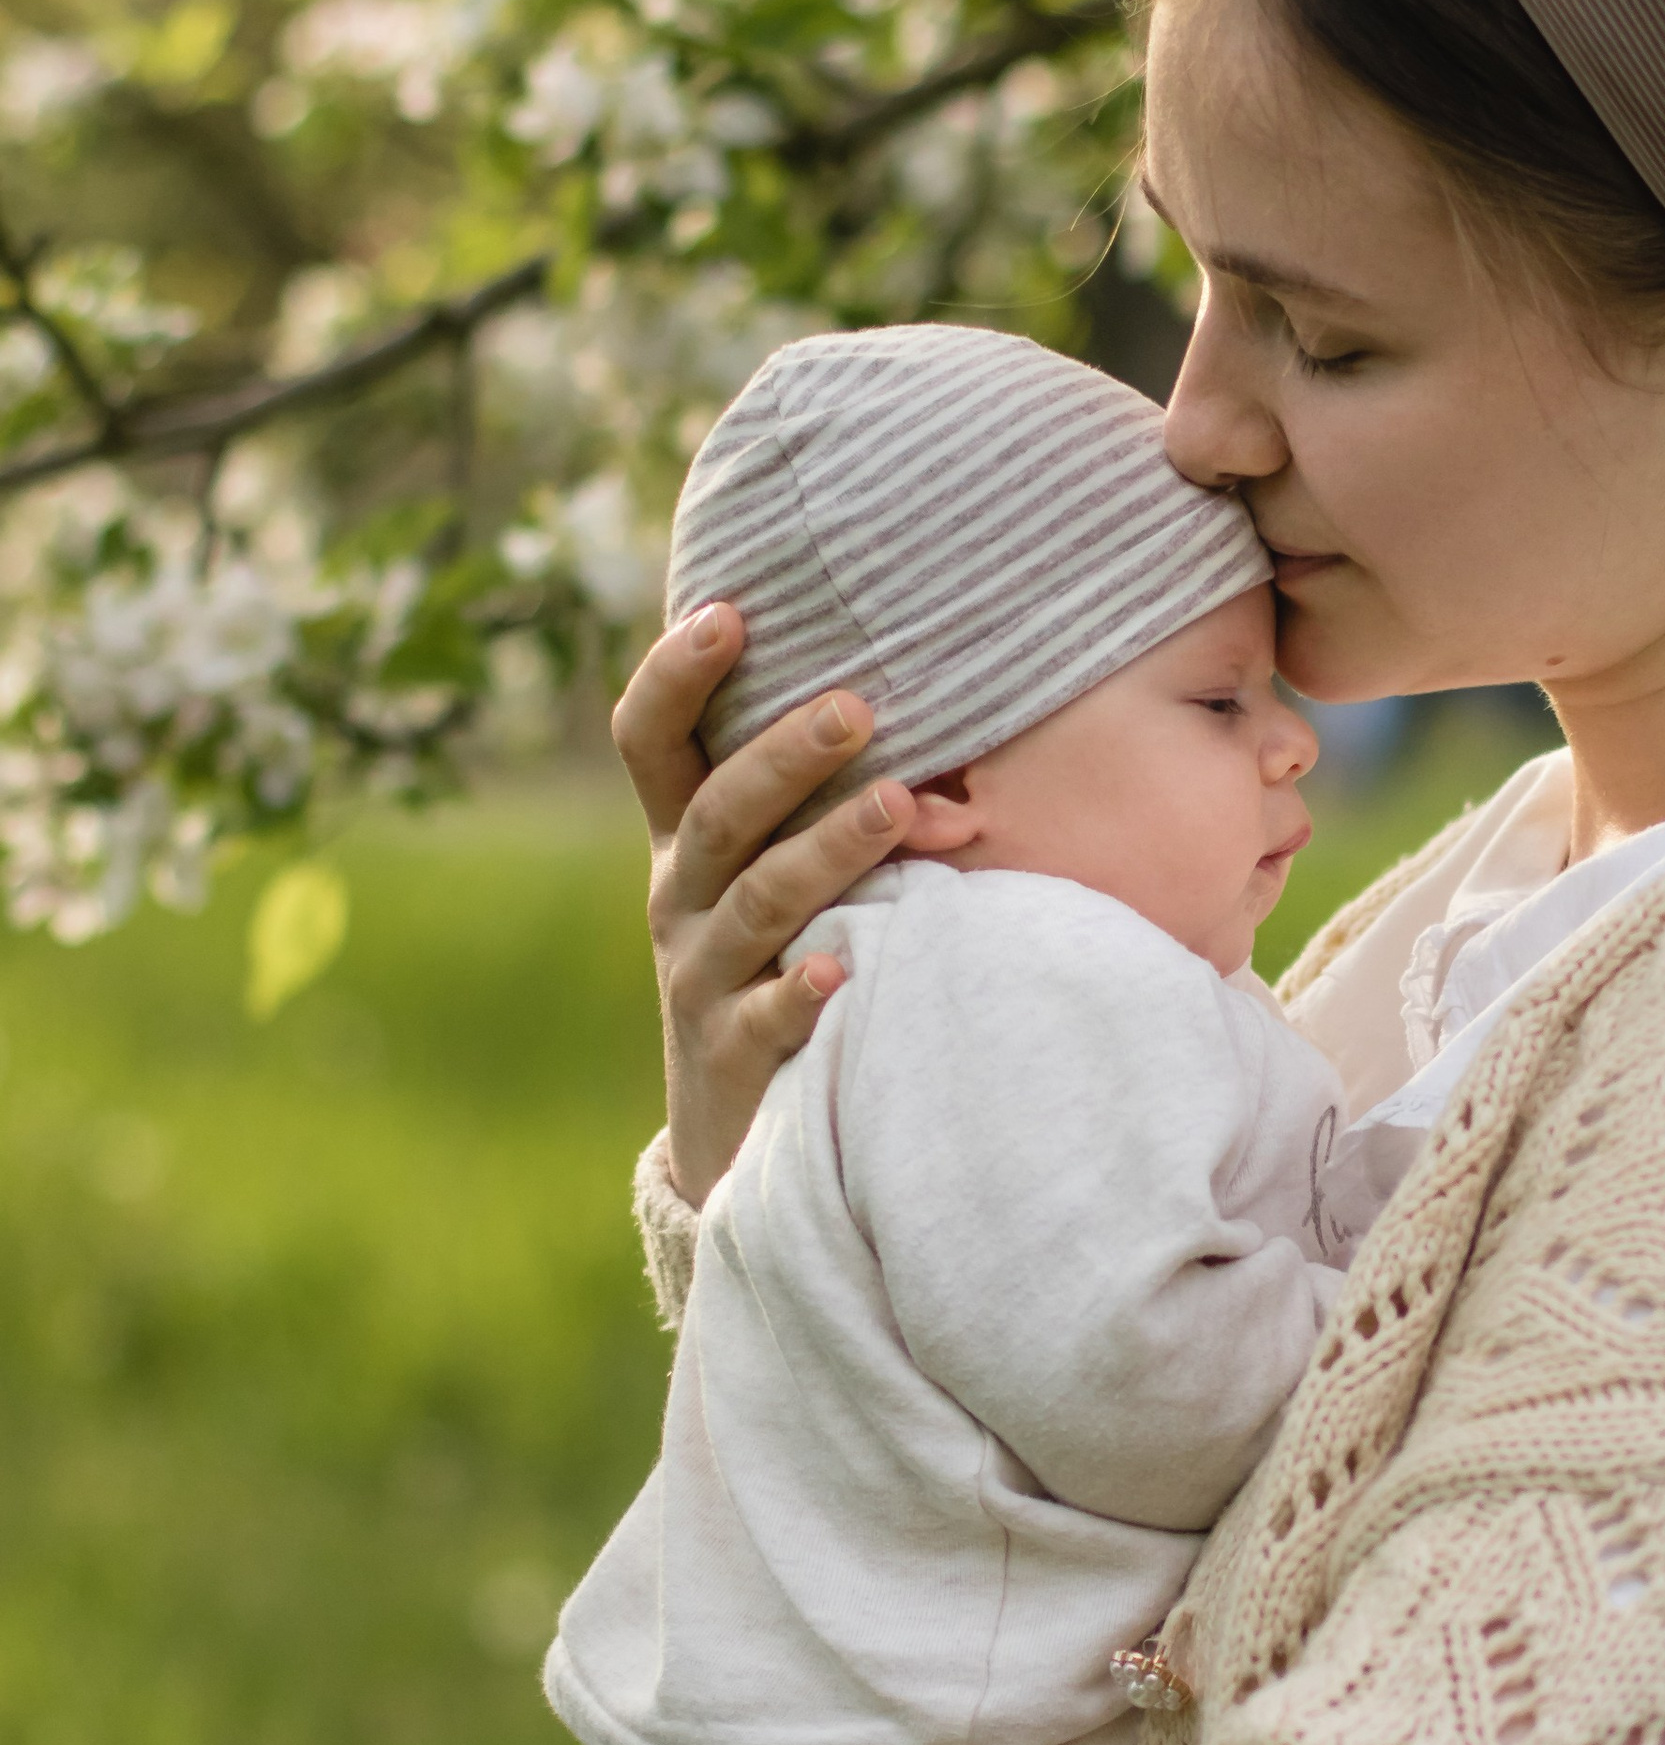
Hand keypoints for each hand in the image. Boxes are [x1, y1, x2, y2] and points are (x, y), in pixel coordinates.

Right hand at [611, 604, 916, 1202]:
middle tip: (857, 707)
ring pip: (756, 902)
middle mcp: (681, 899)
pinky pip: (763, 1019)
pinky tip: (842, 966)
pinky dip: (799, 991)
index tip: (730, 612)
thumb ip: (819, 800)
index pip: (651, 740)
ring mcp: (702, 978)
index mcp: (687, 840)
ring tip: (898, 807)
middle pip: (717, 813)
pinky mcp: (735, 1058)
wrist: (736, 1132)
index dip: (675, 675)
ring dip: (825, 851)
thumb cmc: (778, 964)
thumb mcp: (775, 875)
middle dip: (782, 756)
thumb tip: (932, 702)